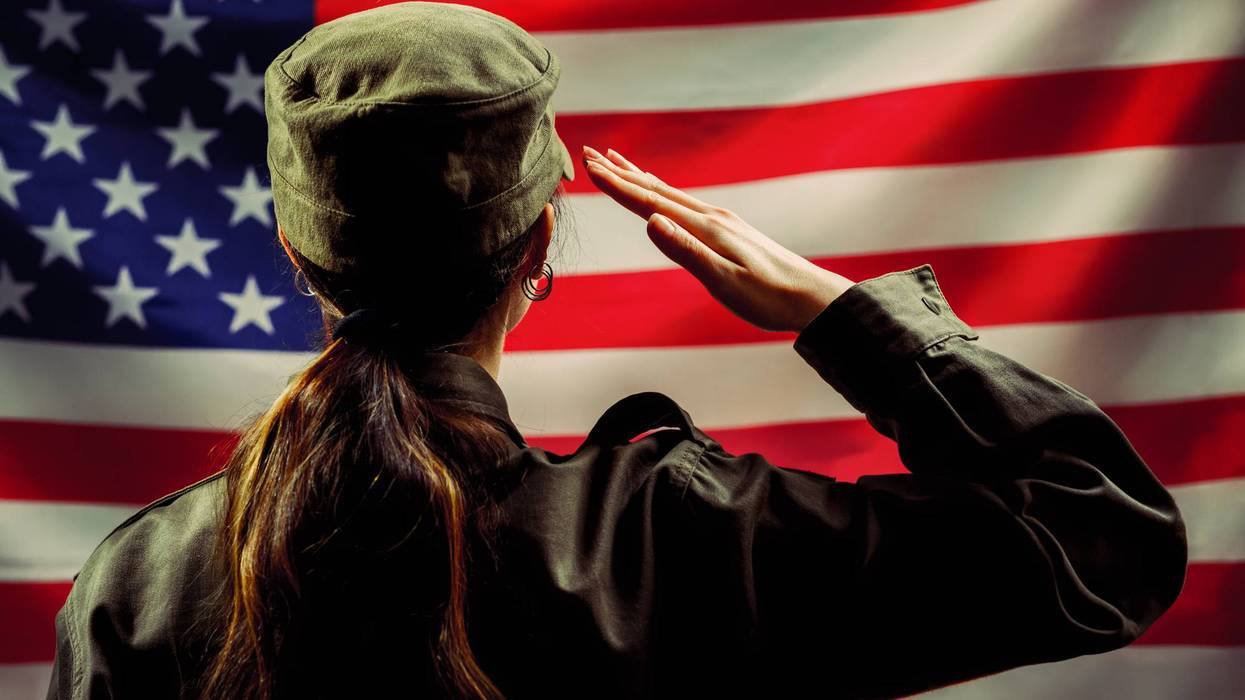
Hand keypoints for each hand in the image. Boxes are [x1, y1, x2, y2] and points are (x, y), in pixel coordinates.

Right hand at [582, 146, 855, 332]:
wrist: (810, 297)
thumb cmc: (768, 297)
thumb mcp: (723, 281)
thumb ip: (685, 251)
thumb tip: (650, 222)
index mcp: (705, 227)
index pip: (651, 202)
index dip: (618, 186)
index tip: (588, 167)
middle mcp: (710, 216)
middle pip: (656, 189)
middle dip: (621, 173)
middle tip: (589, 153)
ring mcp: (720, 220)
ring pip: (670, 192)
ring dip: (639, 178)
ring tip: (616, 163)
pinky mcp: (727, 229)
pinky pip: (684, 202)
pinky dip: (662, 191)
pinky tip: (661, 195)